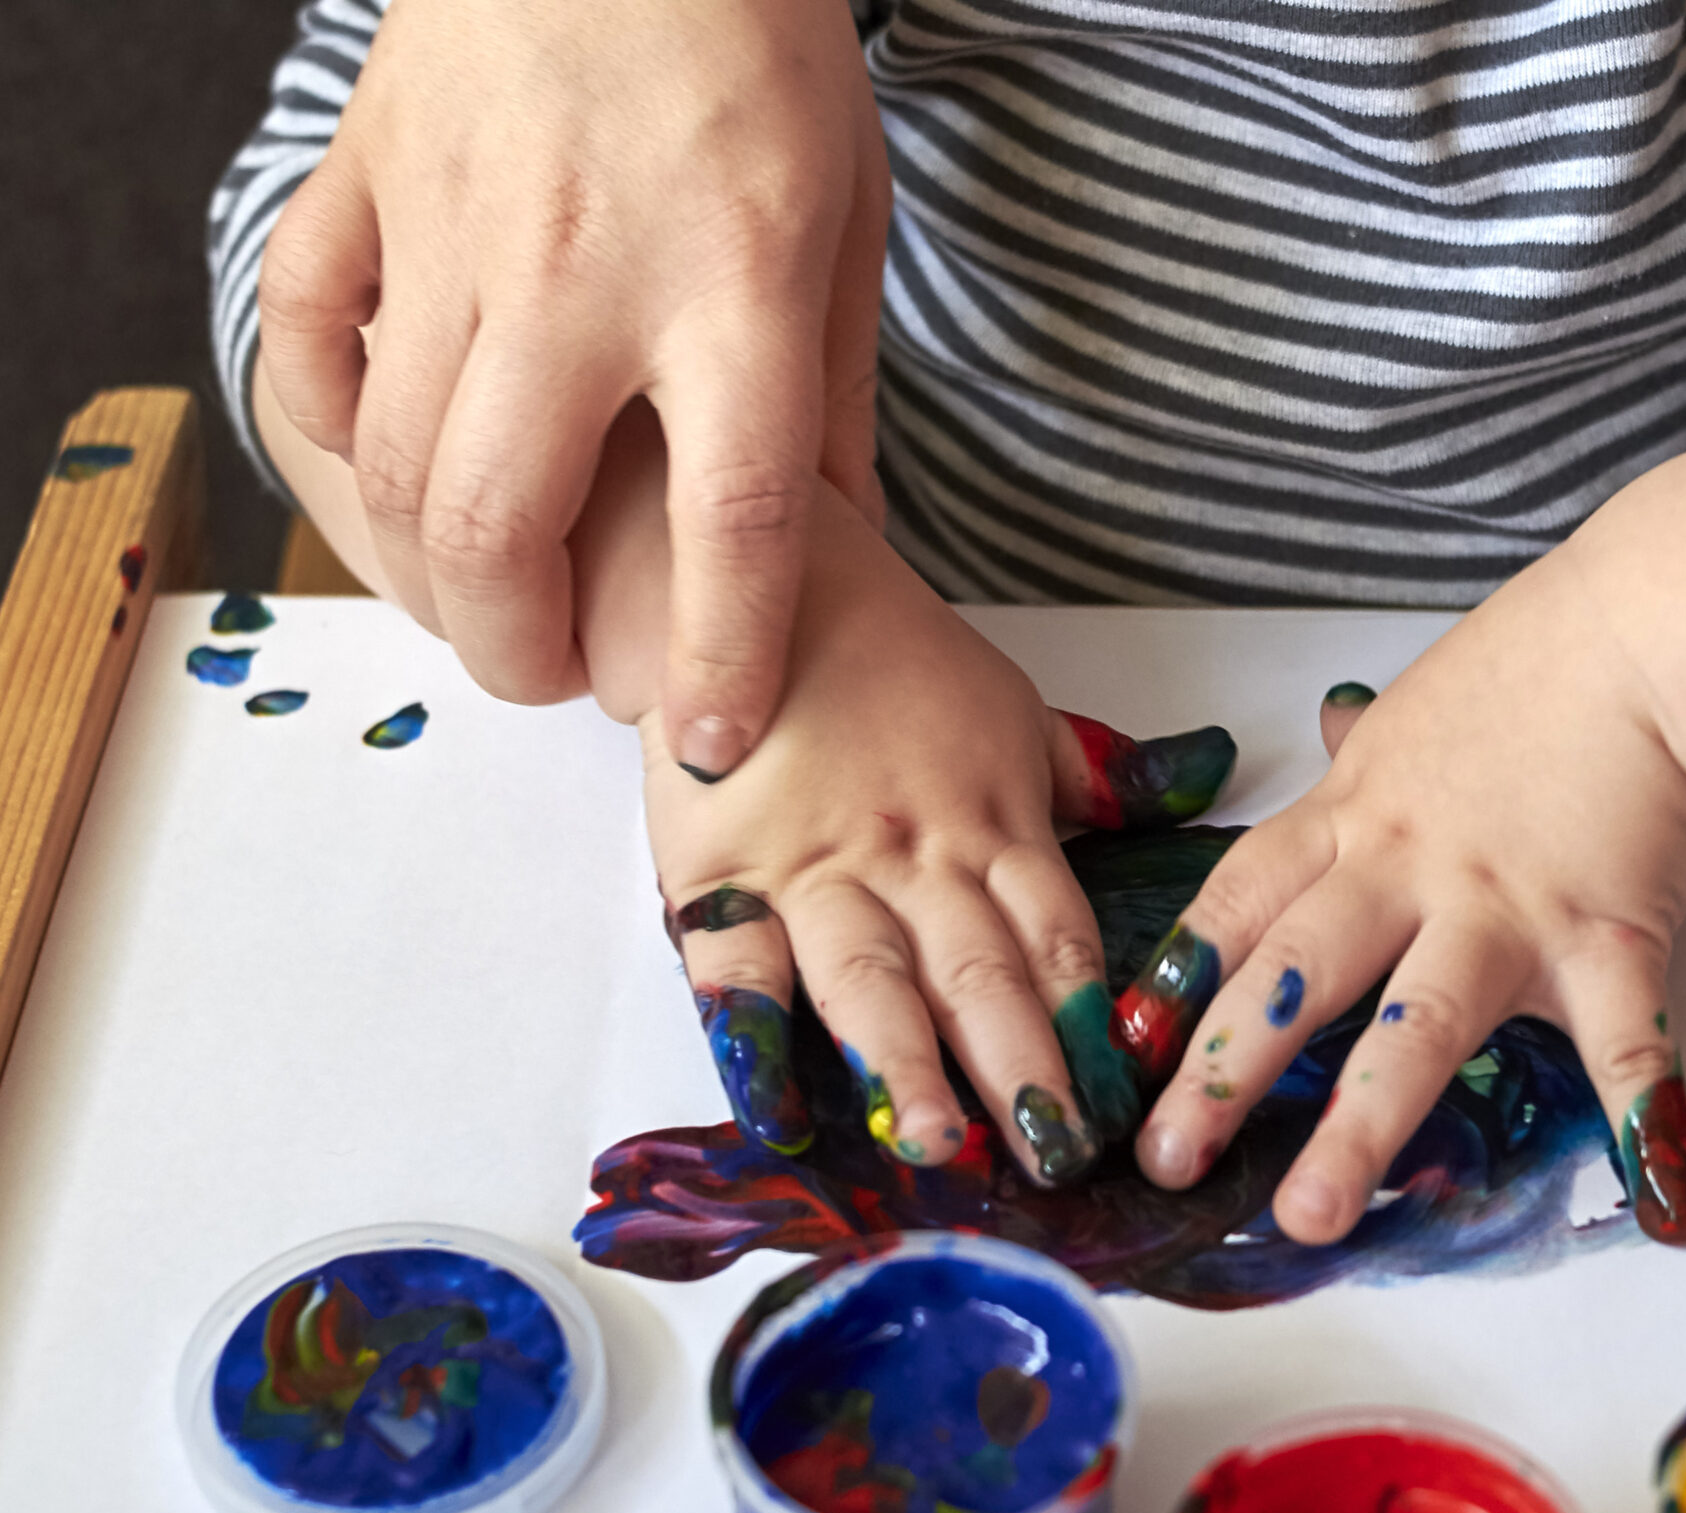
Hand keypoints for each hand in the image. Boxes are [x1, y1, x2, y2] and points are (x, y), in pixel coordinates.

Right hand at [260, 0, 887, 782]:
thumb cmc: (758, 51)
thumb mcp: (849, 219)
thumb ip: (839, 397)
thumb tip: (851, 554)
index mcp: (738, 283)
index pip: (737, 520)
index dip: (719, 657)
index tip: (704, 741)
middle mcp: (584, 270)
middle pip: (506, 523)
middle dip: (520, 650)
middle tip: (557, 675)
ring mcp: (456, 223)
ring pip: (391, 464)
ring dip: (427, 577)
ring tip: (488, 605)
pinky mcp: (366, 178)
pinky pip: (306, 337)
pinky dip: (325, 427)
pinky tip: (385, 462)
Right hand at [636, 502, 1235, 1184]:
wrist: (747, 582)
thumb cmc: (884, 657)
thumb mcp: (1008, 707)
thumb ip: (1091, 776)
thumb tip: (1200, 779)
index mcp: (994, 824)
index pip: (1058, 935)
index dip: (1091, 1022)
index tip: (1126, 1104)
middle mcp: (914, 854)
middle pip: (978, 970)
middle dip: (1020, 1067)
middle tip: (1055, 1151)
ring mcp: (817, 867)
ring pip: (870, 974)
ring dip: (904, 1062)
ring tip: (937, 1142)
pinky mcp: (720, 873)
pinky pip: (736, 963)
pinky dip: (752, 1035)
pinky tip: (774, 1109)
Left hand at [1115, 552, 1685, 1246]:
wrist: (1652, 631)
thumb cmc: (1540, 666)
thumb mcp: (1419, 707)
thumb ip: (1369, 756)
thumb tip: (1329, 733)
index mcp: (1354, 816)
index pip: (1238, 906)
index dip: (1175, 985)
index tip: (1121, 1055)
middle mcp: (1409, 869)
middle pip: (1295, 977)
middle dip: (1221, 1075)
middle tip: (1164, 1161)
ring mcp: (1503, 908)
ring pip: (1416, 1027)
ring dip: (1359, 1129)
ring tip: (1311, 1219)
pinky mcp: (1608, 934)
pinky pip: (1624, 1039)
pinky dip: (1642, 1119)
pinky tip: (1653, 1199)